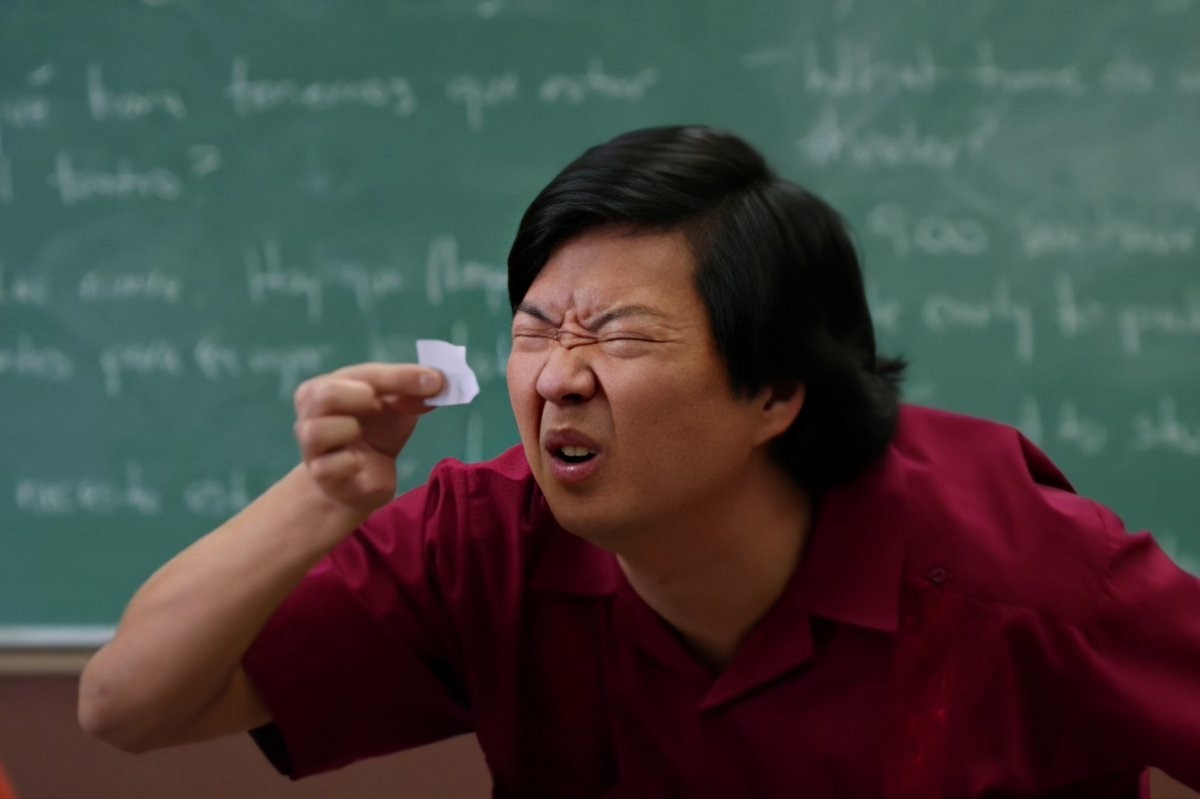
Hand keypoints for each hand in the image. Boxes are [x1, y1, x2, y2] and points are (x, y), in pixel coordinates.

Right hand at [292, 363, 444, 512]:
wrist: (361, 482)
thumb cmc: (375, 435)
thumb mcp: (397, 409)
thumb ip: (412, 392)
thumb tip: (440, 381)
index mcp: (329, 387)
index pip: (363, 374)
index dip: (400, 376)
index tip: (435, 381)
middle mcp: (312, 414)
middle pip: (323, 394)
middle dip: (357, 397)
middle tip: (375, 404)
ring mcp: (313, 447)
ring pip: (317, 431)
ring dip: (349, 430)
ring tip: (361, 436)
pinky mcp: (321, 476)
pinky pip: (330, 466)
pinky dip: (350, 463)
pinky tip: (359, 464)